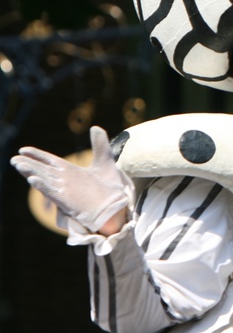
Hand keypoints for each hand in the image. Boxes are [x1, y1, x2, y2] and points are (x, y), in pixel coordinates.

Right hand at [10, 126, 131, 234]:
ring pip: (44, 180)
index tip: (23, 149)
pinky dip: (43, 186)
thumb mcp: (105, 162)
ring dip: (31, 172)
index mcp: (70, 171)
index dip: (37, 155)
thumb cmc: (109, 187)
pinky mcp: (68, 201)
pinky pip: (52, 193)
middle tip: (15, 158)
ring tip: (19, 164)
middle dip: (28, 164)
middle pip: (42, 169)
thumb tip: (95, 127)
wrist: (117, 206)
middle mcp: (65, 180)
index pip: (49, 161)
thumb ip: (100, 145)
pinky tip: (33, 180)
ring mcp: (65, 191)